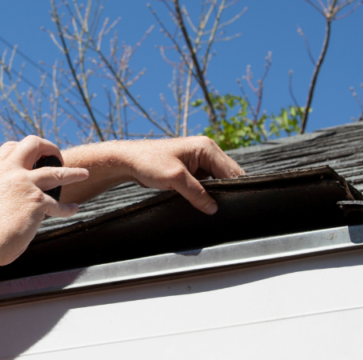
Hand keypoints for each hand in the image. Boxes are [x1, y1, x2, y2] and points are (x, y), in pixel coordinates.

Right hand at [0, 136, 88, 267]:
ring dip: (73, 173)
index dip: (26, 149)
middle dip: (50, 148)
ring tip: (84, 174)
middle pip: (33, 144)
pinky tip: (73, 209)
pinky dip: (68, 209)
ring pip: (57, 172)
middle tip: (58, 157)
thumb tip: (16, 194)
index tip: (35, 156)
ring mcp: (25, 185)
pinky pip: (59, 205)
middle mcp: (8, 172)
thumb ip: (0, 189)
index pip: (11, 147)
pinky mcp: (38, 202)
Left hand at [121, 137, 244, 213]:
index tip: (234, 205)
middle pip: (228, 174)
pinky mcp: (194, 169)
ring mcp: (201, 160)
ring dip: (217, 192)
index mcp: (207, 147)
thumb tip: (213, 208)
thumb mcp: (175, 179)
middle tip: (225, 208)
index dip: (234, 188)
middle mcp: (207, 151)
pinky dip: (208, 192)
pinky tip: (206, 202)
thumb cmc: (148, 162)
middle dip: (227, 190)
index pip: (231, 171)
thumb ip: (196, 193)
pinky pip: (209, 182)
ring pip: (219, 179)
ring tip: (215, 205)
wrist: (128, 161)